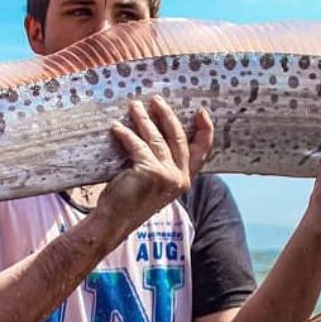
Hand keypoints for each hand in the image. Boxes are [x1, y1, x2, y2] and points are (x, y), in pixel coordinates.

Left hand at [97, 96, 213, 223]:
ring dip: (144, 119)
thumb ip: (163, 163)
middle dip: (167, 115)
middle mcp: (180, 177)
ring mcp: (167, 175)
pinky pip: (138, 145)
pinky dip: (126, 134)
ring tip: (134, 107)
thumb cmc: (130, 200)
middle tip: (156, 100)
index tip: (201, 112)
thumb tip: (156, 131)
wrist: (115, 221)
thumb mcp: (154, 182)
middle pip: (178, 137)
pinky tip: (117, 128)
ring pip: (156, 138)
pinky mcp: (150, 171)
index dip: (205, 130)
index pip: (201, 151)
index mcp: (184, 179)